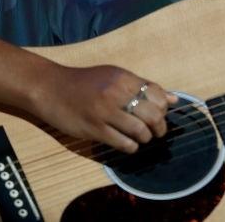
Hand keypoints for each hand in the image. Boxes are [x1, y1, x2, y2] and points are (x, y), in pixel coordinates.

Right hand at [30, 64, 178, 153]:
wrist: (50, 88)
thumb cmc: (85, 83)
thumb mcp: (114, 77)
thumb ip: (143, 87)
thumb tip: (174, 99)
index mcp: (124, 78)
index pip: (157, 94)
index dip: (164, 107)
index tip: (160, 113)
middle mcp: (116, 93)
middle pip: (153, 114)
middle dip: (160, 127)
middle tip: (157, 131)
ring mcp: (104, 112)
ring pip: (140, 131)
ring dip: (146, 138)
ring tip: (142, 138)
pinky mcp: (94, 130)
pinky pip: (123, 143)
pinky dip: (132, 147)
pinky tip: (129, 145)